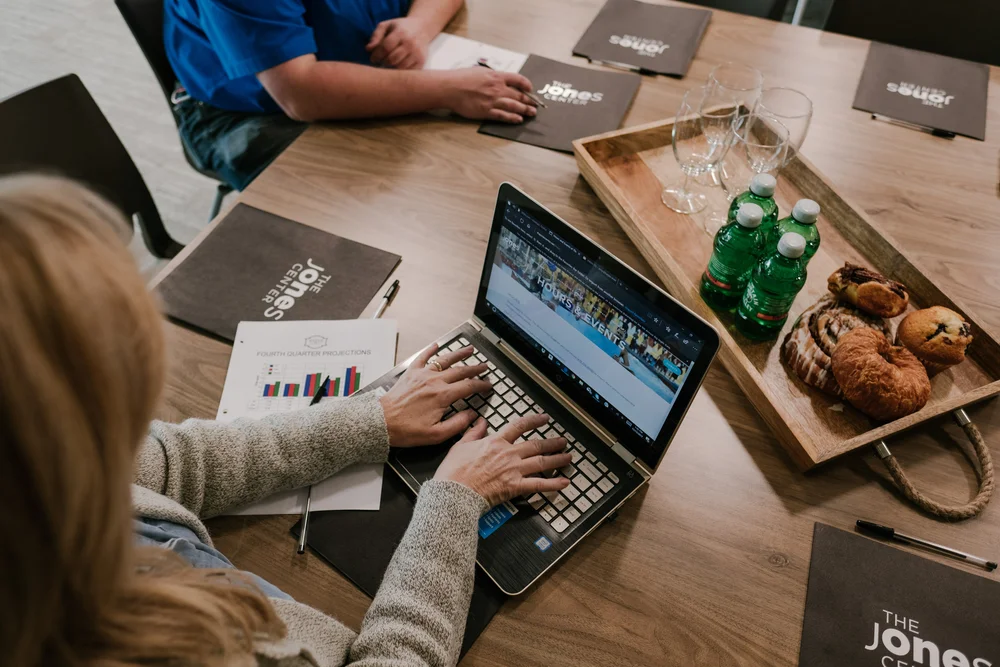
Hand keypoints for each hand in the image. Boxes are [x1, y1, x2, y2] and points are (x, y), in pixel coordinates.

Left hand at [367, 17, 431, 69]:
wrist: (422, 28)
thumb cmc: (401, 27)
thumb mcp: (387, 25)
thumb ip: (376, 35)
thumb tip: (368, 49)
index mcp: (400, 33)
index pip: (385, 47)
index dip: (376, 55)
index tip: (373, 59)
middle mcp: (410, 43)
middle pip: (392, 59)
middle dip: (383, 62)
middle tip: (381, 61)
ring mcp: (417, 53)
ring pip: (400, 68)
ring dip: (392, 68)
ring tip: (389, 63)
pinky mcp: (422, 61)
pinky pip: (408, 72)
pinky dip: (401, 72)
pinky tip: (398, 66)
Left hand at [378, 343, 491, 446]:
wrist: (382, 422)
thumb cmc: (406, 430)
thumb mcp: (436, 435)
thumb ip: (458, 424)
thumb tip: (472, 416)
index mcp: (442, 396)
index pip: (469, 387)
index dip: (482, 385)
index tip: (488, 385)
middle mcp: (434, 382)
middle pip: (461, 371)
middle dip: (475, 368)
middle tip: (485, 367)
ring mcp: (422, 375)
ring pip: (445, 360)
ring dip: (459, 354)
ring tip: (469, 349)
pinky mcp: (411, 373)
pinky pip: (422, 357)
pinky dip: (430, 350)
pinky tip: (436, 345)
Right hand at [434, 413, 571, 505]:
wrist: (453, 493)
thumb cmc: (453, 472)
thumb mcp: (460, 445)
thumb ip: (473, 432)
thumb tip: (480, 421)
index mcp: (495, 442)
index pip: (519, 426)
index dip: (534, 421)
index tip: (544, 418)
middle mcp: (508, 454)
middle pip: (536, 445)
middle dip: (552, 443)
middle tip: (562, 441)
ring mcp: (513, 470)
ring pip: (541, 462)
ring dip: (557, 459)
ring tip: (568, 458)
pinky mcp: (515, 487)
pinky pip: (538, 484)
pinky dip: (553, 484)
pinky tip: (564, 482)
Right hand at [444, 68, 537, 122]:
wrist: (450, 88)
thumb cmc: (461, 78)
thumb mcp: (480, 71)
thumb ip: (491, 76)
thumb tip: (499, 79)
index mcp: (496, 76)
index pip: (518, 79)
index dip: (527, 84)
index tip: (531, 89)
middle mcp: (497, 88)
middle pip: (519, 94)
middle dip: (529, 100)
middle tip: (536, 104)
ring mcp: (493, 100)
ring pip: (514, 106)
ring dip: (525, 110)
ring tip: (532, 113)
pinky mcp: (486, 111)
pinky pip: (503, 116)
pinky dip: (513, 118)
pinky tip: (519, 119)